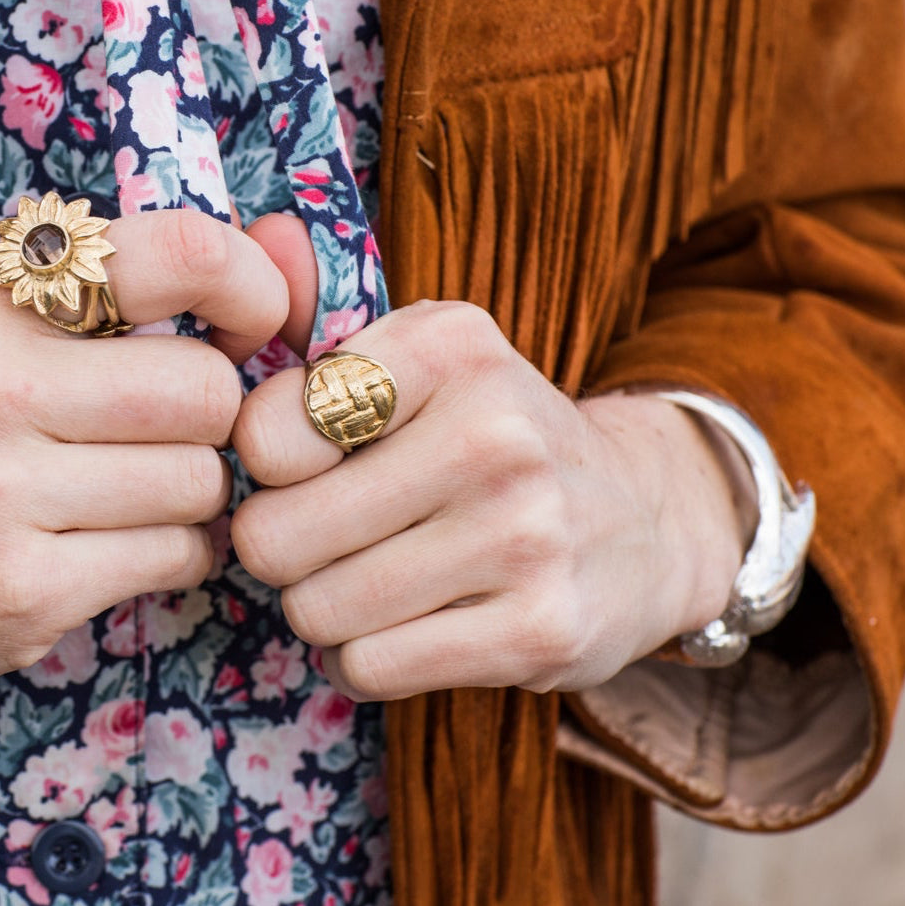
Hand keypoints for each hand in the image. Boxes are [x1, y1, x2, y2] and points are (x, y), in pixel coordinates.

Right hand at [0, 210, 287, 724]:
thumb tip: (284, 244)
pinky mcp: (17, 591)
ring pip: (203, 482)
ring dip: (189, 498)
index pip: (180, 253)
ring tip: (124, 501)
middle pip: (209, 390)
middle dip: (210, 421)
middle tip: (164, 438)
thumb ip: (106, 293)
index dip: (253, 286)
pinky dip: (170, 556)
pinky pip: (178, 557)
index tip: (253, 325)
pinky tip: (108, 553)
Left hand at [229, 299, 752, 700]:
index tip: (306, 465)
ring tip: (369, 577)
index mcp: (452, 350)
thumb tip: (262, 236)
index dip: (265, 465)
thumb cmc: (492, 434)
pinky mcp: (542, 631)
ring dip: (322, 607)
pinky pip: (371, 669)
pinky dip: (366, 657)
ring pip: (318, 612)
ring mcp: (525, 538)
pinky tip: (409, 622)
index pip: (266, 433)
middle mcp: (494, 435)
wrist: (643, 519)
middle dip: (280, 550)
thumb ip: (325, 309)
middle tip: (324, 536)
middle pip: (276, 538)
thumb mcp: (426, 352)